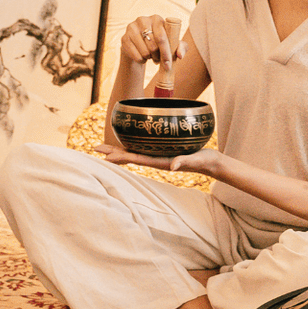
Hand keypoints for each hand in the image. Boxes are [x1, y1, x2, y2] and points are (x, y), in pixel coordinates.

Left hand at [95, 142, 223, 178]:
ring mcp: (159, 155)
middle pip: (130, 156)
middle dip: (113, 152)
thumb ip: (184, 162)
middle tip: (95, 147)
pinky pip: (144, 148)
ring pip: (135, 152)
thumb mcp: (195, 160)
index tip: (105, 156)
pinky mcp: (164, 151)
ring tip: (104, 147)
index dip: (119, 156)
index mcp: (160, 162)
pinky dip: (132, 145)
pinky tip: (128, 141)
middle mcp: (156, 159)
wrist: (212, 163)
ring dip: (119, 149)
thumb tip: (173, 166)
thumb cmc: (204, 161)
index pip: (135, 159)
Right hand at [119, 15, 184, 71]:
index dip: (166, 52)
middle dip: (158, 57)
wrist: (140, 44)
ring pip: (144, 51)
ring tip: (151, 57)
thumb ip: (181, 47)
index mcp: (156, 19)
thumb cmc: (160, 42)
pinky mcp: (124, 38)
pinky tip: (143, 57)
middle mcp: (142, 20)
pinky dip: (141, 60)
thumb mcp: (172, 44)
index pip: (162, 37)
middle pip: (152, 45)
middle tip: (159, 60)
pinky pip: (135, 55)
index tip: (168, 64)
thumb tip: (180, 55)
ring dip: (149, 58)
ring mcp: (131, 28)